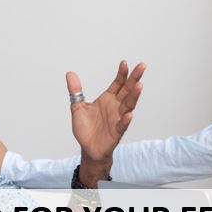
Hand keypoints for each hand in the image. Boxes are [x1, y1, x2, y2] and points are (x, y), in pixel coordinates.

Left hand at [69, 61, 144, 185]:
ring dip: (134, 96)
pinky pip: (122, 126)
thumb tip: (70, 73)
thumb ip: (75, 91)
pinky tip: (129, 115)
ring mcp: (117, 119)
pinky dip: (125, 120)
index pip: (118, 84)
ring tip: (139, 86)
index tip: (124, 62)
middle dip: (134, 79)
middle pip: (127, 91)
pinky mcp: (116, 133)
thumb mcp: (77, 107)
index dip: (121, 74)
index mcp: (107, 100)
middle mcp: (115, 107)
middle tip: (142, 66)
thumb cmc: (86, 129)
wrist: (88, 149)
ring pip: (128, 106)